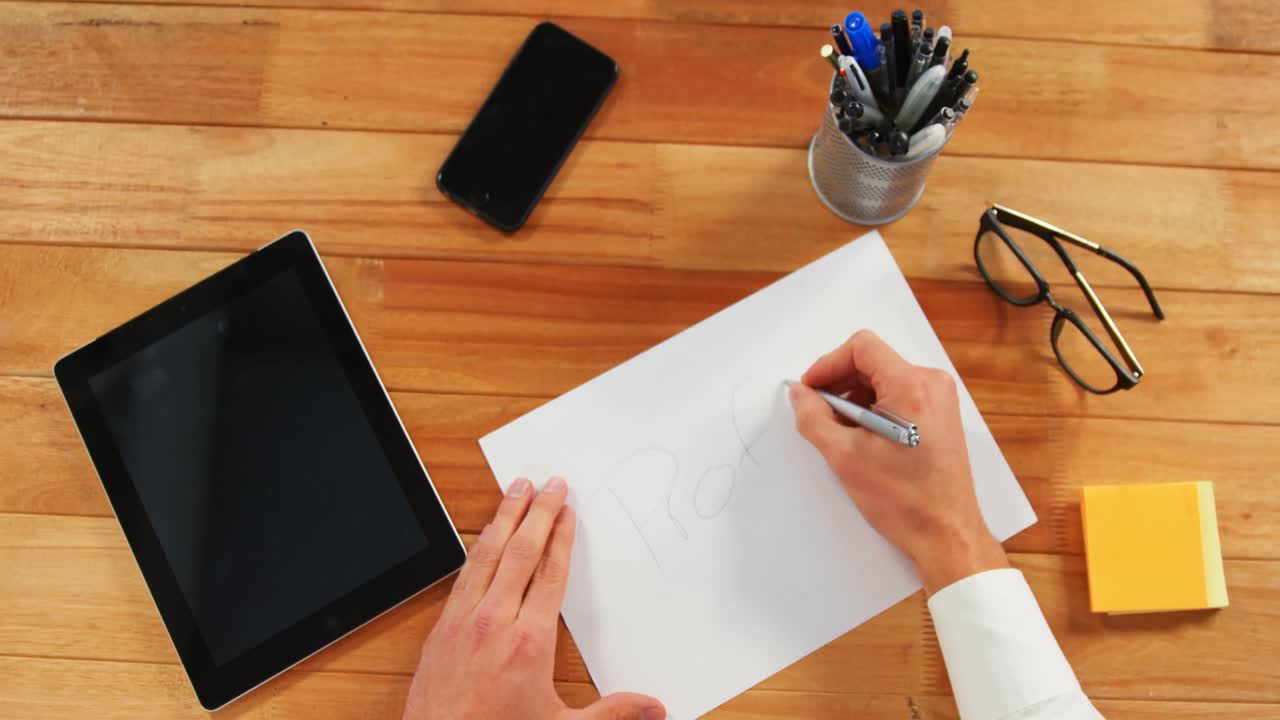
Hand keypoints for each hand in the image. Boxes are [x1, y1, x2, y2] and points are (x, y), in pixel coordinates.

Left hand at [402, 477, 665, 719]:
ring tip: (515, 490)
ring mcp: (463, 621)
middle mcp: (495, 622)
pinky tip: (482, 537)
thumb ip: (611, 714)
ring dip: (503, 518)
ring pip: (486, 555)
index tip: (567, 512)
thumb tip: (654, 707)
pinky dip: (476, 547)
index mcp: (530, 641)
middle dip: (537, 512)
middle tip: (549, 483)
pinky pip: (463, 575)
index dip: (561, 538)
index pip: (549, 574)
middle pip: (520, 552)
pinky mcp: (440, 629)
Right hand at [788, 331, 1008, 594]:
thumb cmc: (905, 500)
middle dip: (839, 383)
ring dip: (855, 398)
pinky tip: (861, 437)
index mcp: (911, 387)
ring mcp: (940, 399)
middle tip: (818, 412)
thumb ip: (813, 418)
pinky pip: (899, 395)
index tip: (810, 389)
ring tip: (840, 431)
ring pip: (884, 379)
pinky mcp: (940, 415)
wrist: (945, 533)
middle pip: (872, 362)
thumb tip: (799, 395)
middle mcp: (932, 384)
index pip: (862, 348)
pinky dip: (874, 407)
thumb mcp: (845, 457)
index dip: (828, 365)